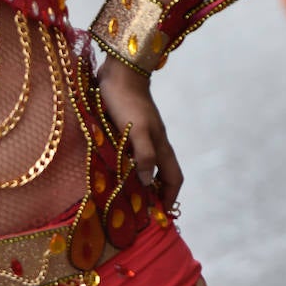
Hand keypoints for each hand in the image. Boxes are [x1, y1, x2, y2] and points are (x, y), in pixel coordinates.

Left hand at [95, 55, 183, 208]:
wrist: (119, 71)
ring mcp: (141, 134)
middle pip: (160, 174)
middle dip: (154, 193)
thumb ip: (143, 155)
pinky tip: (112, 168)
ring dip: (139, 179)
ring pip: (145, 163)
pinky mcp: (127, 126)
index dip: (169, 197)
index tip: (161, 214)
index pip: (172, 178)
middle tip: (141, 210)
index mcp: (160, 145)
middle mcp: (154, 142)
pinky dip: (126, 165)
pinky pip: (130, 152)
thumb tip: (145, 182)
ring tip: (125, 194)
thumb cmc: (126, 101)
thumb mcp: (136, 130)